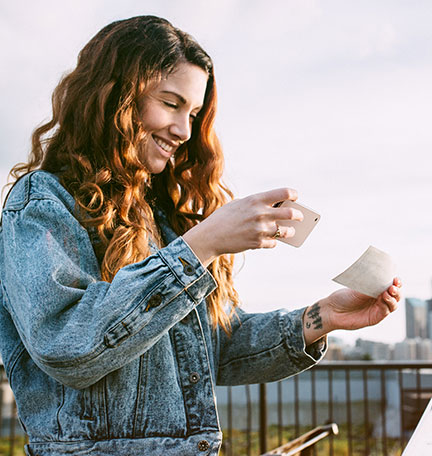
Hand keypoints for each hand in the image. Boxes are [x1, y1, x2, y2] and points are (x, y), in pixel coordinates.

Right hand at [183, 187, 302, 265]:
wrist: (210, 236)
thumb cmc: (223, 218)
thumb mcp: (238, 204)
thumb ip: (255, 205)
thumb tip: (273, 210)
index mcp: (256, 200)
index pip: (283, 193)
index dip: (293, 194)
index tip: (295, 197)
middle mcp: (260, 213)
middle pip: (290, 213)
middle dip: (298, 215)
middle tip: (299, 217)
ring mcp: (260, 229)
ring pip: (285, 231)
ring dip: (289, 232)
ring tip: (290, 231)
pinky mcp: (258, 243)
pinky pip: (273, 243)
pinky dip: (272, 242)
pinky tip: (269, 240)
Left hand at [303, 278, 401, 344]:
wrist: (332, 310)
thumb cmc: (343, 297)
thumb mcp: (358, 288)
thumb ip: (371, 285)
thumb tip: (382, 279)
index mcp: (376, 290)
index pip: (391, 286)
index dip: (396, 283)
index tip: (396, 278)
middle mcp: (378, 299)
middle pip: (395, 296)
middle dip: (397, 290)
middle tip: (393, 286)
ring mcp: (377, 309)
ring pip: (393, 304)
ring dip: (393, 298)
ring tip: (388, 291)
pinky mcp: (374, 318)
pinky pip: (385, 312)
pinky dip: (387, 305)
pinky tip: (384, 298)